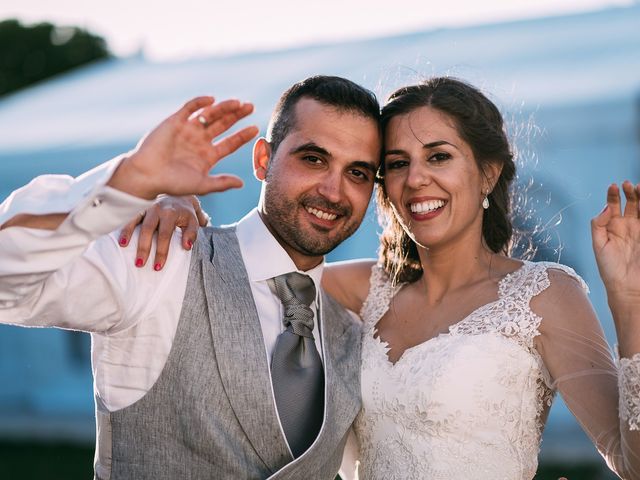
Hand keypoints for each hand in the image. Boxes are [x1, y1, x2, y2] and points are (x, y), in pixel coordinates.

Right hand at [108, 96, 258, 198]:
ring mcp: (188, 130)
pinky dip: (200, 102)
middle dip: (236, 116)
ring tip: (237, 103)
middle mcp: (200, 141)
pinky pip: (190, 108)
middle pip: (223, 125)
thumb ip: (222, 183)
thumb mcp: (202, 184)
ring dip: (223, 108)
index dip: (242, 136)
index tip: (255, 128)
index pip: (230, 143)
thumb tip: (243, 183)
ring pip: (210, 114)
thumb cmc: (173, 183)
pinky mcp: (175, 121)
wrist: (147, 175)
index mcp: (208, 156)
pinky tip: (212, 100)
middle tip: (250, 107)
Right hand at [119, 196, 207, 269]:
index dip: (161, 251)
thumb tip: (187, 246)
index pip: (165, 234)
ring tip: (124, 247)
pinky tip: (119, 237)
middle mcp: (157, 208)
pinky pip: (128, 216)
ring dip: (128, 234)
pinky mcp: (138, 206)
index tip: (158, 266)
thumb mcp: (193, 222)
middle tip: (140, 264)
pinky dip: (123, 226)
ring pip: (135, 220)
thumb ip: (192, 234)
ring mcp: (146, 207)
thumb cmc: (185, 213)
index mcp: (171, 213)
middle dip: (144, 247)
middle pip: (148, 229)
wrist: (179, 195)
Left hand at [592, 181, 639, 299]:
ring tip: (639, 187)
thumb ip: (599, 224)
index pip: (613, 205)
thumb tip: (606, 207)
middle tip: (629, 184)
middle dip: (630, 192)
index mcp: (613, 226)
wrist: (627, 287)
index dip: (613, 195)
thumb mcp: (598, 245)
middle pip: (631, 203)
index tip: (613, 186)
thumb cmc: (609, 268)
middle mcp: (628, 226)